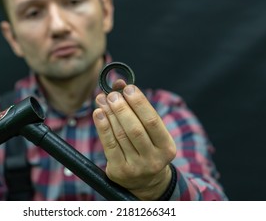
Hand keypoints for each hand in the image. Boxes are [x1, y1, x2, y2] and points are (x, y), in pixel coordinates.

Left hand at [93, 80, 176, 199]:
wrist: (145, 182)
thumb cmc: (147, 148)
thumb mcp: (151, 133)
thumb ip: (138, 108)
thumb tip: (120, 84)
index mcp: (167, 148)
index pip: (153, 121)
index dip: (139, 103)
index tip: (128, 88)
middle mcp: (153, 159)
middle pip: (135, 129)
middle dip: (121, 108)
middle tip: (112, 94)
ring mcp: (136, 167)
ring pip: (120, 135)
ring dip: (109, 114)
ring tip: (102, 99)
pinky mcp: (119, 171)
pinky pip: (108, 145)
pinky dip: (102, 127)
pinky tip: (98, 113)